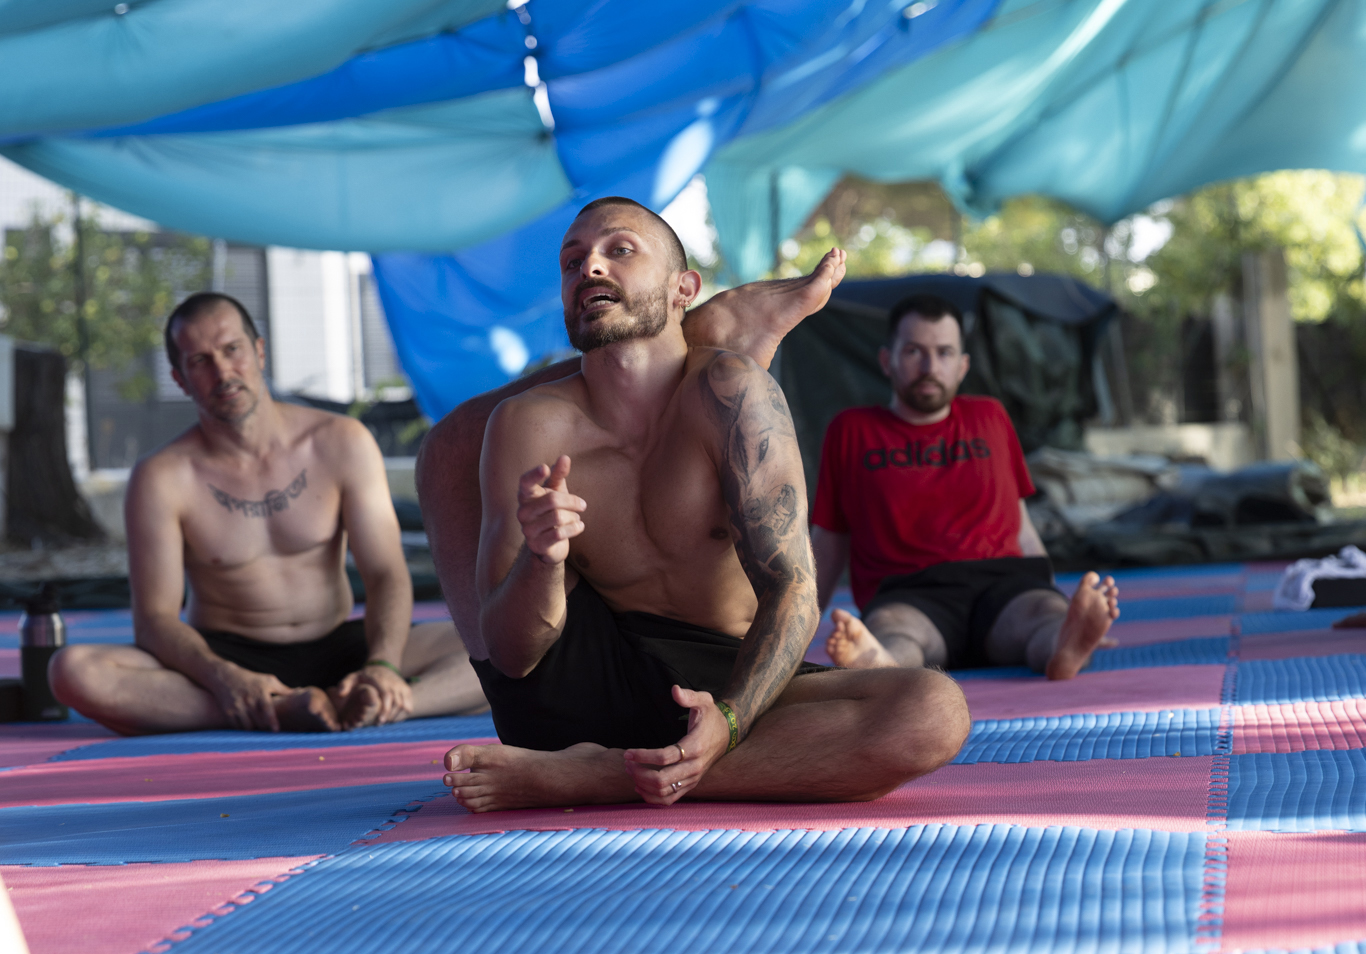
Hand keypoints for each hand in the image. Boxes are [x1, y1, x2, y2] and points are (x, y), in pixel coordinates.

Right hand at [209, 663, 290, 731]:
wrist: (225, 677)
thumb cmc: (251, 679)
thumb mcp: (268, 680)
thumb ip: (283, 689)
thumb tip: (298, 692)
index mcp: (260, 693)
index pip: (267, 710)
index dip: (272, 721)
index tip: (276, 731)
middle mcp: (248, 701)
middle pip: (259, 722)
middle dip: (265, 727)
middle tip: (269, 731)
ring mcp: (237, 707)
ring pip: (248, 727)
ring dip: (254, 730)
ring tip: (259, 729)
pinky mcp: (228, 712)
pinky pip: (237, 727)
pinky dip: (243, 729)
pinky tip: (247, 727)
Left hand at [336, 664, 412, 725]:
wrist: (383, 665)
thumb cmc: (366, 675)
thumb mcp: (353, 676)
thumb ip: (345, 684)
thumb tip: (340, 694)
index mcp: (381, 681)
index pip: (387, 695)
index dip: (385, 709)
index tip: (380, 721)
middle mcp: (394, 683)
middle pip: (398, 703)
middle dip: (390, 716)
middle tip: (380, 724)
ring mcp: (402, 687)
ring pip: (405, 705)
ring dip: (397, 716)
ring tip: (386, 721)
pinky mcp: (407, 690)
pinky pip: (409, 705)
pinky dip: (403, 714)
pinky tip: (393, 718)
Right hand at [517, 455, 585, 564]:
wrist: (550, 545)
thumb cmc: (552, 512)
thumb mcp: (557, 492)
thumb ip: (559, 475)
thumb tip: (564, 457)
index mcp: (526, 496)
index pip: (525, 482)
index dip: (534, 475)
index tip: (545, 468)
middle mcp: (522, 512)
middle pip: (552, 500)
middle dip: (572, 502)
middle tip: (583, 505)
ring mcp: (527, 530)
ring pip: (558, 517)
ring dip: (573, 517)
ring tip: (576, 518)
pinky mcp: (536, 545)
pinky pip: (559, 533)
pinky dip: (574, 528)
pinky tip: (579, 527)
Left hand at [623, 685, 733, 804]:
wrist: (728, 734)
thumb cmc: (712, 716)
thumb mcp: (705, 700)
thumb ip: (689, 696)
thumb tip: (674, 690)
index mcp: (695, 747)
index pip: (664, 757)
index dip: (643, 756)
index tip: (628, 752)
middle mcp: (694, 767)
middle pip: (661, 780)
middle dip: (639, 773)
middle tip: (627, 763)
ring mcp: (693, 778)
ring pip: (664, 792)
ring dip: (643, 785)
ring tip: (631, 772)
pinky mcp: (691, 785)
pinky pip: (670, 799)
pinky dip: (653, 798)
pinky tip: (640, 787)